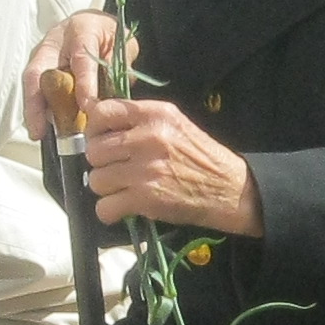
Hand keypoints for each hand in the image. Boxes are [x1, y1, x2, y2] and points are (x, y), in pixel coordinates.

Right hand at [23, 11, 129, 137]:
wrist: (93, 24)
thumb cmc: (107, 36)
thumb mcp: (123, 46)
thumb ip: (119, 69)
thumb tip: (110, 96)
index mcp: (82, 30)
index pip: (82, 60)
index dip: (84, 83)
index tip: (87, 105)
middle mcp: (55, 42)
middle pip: (39, 71)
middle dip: (37, 101)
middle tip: (40, 128)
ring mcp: (41, 54)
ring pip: (32, 83)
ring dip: (33, 109)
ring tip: (38, 132)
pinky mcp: (37, 67)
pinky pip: (34, 90)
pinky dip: (36, 110)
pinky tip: (40, 128)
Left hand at [81, 95, 259, 235]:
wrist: (229, 189)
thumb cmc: (201, 157)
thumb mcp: (175, 123)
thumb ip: (140, 120)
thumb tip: (100, 124)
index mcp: (155, 114)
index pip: (102, 112)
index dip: (94, 129)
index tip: (101, 140)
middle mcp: (148, 138)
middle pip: (94, 150)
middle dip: (101, 162)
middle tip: (117, 169)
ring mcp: (145, 170)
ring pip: (96, 179)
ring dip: (106, 188)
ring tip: (123, 189)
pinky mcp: (145, 199)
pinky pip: (104, 207)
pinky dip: (110, 212)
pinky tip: (123, 208)